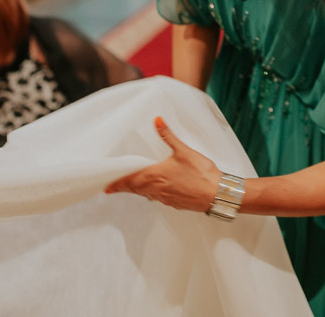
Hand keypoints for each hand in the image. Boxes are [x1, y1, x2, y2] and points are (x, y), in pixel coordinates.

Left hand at [104, 117, 220, 212]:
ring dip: (139, 190)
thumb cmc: (201, 173)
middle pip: (136, 189)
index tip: (107, 187)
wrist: (217, 193)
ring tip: (135, 185)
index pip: (130, 181)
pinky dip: (153, 193)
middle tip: (115, 187)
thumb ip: (168, 136)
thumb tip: (157, 121)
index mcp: (155, 176)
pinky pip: (159, 198)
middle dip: (125, 187)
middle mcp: (157, 190)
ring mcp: (166, 199)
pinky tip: (158, 189)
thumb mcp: (183, 151)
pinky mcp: (175, 203)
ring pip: (147, 195)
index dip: (118, 184)